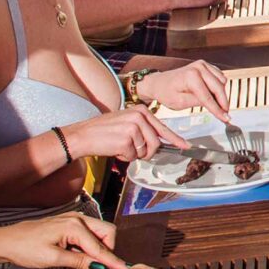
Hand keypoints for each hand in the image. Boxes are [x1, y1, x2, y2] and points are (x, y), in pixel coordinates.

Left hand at [0, 210, 123, 268]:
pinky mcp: (69, 224)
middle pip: (107, 233)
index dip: (112, 260)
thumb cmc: (24, 248)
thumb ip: (79, 261)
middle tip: (96, 268)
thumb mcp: (52, 259)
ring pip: (99, 233)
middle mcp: (77, 218)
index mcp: (74, 225)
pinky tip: (77, 259)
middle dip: (106, 251)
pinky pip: (89, 234)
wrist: (5, 241)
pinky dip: (88, 247)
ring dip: (97, 250)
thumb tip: (100, 267)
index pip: (101, 246)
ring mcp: (73, 220)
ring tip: (82, 266)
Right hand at [63, 103, 187, 162]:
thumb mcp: (127, 122)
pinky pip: (133, 156)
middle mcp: (139, 117)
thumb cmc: (104, 131)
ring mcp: (133, 128)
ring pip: (145, 151)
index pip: (163, 128)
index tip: (186, 146)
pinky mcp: (126, 140)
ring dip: (134, 154)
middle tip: (132, 150)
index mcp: (141, 111)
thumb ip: (144, 129)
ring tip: (120, 146)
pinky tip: (114, 148)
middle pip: (156, 143)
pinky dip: (124, 157)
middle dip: (146, 152)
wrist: (82, 135)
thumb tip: (159, 142)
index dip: (176, 139)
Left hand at [131, 59, 231, 118]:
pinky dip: (219, 87)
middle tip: (225, 114)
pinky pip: (219, 77)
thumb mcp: (179, 103)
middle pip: (219, 87)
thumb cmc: (166, 92)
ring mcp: (203, 65)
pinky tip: (212, 94)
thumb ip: (198, 103)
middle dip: (223, 102)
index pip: (208, 97)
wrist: (159, 82)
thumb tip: (214, 105)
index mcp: (191, 76)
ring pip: (222, 81)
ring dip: (221, 94)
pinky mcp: (205, 65)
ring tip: (214, 104)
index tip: (226, 118)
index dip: (218, 109)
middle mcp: (199, 67)